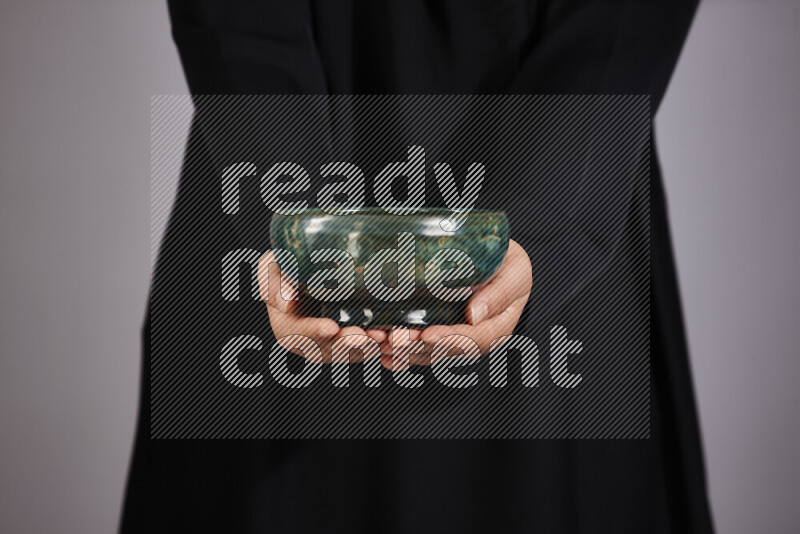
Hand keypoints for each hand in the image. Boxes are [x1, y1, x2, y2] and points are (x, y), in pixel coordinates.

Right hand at [258, 251, 387, 362]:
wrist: (308, 269)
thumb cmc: (285, 267)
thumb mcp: (270, 268)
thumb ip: (273, 284)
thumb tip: (287, 303)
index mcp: (287, 328)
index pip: (299, 334)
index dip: (315, 332)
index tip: (331, 327)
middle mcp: (310, 343)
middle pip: (328, 349)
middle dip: (347, 344)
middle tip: (364, 335)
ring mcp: (333, 345)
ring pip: (350, 352)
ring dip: (367, 346)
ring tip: (382, 335)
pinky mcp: (353, 341)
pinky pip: (366, 348)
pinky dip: (379, 344)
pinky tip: (391, 336)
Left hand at [377, 239, 531, 368]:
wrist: (499, 260)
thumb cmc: (509, 266)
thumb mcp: (514, 273)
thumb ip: (499, 294)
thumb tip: (475, 315)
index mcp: (497, 327)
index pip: (474, 340)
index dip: (449, 340)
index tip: (428, 335)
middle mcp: (475, 338)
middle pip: (446, 350)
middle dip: (418, 347)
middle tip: (395, 339)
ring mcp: (455, 337)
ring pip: (429, 352)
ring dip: (404, 351)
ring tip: (382, 342)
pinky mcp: (439, 332)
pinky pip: (420, 348)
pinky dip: (401, 353)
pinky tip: (383, 353)